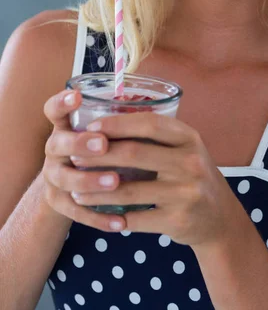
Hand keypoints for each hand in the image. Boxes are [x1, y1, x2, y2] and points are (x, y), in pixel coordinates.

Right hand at [42, 89, 126, 232]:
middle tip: (103, 144)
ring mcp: (54, 176)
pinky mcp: (59, 203)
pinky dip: (99, 217)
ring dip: (90, 180)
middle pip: (58, 142)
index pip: (55, 108)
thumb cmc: (107, 150)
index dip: (63, 102)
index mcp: (68, 124)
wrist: (80, 187)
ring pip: (65, 178)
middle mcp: (56, 147)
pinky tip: (120, 223)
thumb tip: (162, 106)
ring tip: (115, 181)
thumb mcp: (109, 132)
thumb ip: (123, 122)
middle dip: (81, 143)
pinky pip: (76, 213)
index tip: (78, 96)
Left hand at [68, 110, 242, 246]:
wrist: (219, 218)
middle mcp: (190, 162)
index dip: (117, 124)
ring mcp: (185, 193)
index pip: (150, 123)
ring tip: (77, 191)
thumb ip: (157, 137)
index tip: (91, 127)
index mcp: (189, 138)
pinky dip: (113, 218)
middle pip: (134, 154)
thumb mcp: (185, 149)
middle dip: (98, 154)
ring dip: (96, 192)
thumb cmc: (192, 175)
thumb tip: (108, 122)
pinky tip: (99, 215)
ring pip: (129, 191)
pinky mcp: (178, 220)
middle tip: (74, 156)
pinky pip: (136, 219)